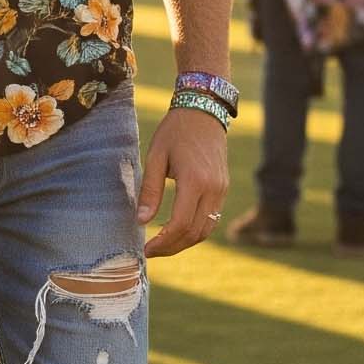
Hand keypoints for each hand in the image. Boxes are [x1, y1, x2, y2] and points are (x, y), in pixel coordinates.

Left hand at [137, 109, 229, 258]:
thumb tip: (141, 221)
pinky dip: (195, 230)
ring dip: (185, 242)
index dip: (163, 242)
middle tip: (152, 251)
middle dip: (172, 248)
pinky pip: (212, 218)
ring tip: (163, 245)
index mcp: (195, 181)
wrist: (204, 111)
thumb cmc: (175, 131)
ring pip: (206, 229)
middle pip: (195, 232)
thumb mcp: (155, 156)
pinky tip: (178, 230)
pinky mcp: (223, 188)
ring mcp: (221, 189)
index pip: (180, 224)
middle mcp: (213, 189)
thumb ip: (150, 190)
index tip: (146, 248)